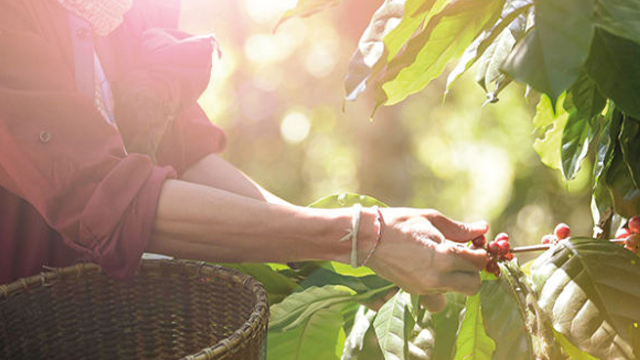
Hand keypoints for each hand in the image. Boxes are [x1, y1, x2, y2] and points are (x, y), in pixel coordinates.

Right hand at [365, 208, 488, 311]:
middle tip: (463, 256)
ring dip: (457, 278)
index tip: (474, 245)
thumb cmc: (399, 223)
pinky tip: (431, 269)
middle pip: (473, 284)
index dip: (480, 253)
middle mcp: (438, 277)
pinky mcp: (415, 292)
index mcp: (444, 256)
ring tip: (444, 261)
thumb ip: (459, 228)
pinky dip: (441, 285)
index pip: (478, 262)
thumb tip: (483, 228)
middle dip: (472, 270)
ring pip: (456, 291)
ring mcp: (425, 287)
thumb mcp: (431, 219)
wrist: (367, 239)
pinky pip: (439, 295)